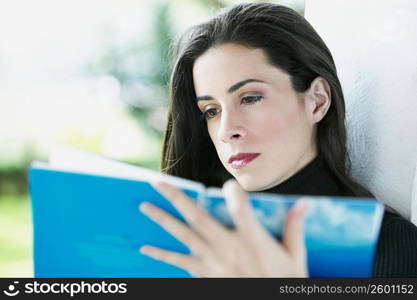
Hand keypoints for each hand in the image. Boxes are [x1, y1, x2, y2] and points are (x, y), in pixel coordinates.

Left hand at [139, 179, 309, 276]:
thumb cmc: (281, 281)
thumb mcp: (295, 256)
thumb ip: (294, 227)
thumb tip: (305, 203)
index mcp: (252, 240)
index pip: (241, 210)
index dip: (233, 195)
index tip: (227, 184)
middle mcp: (228, 248)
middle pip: (198, 217)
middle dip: (176, 197)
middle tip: (157, 182)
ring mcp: (213, 262)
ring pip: (183, 236)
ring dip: (163, 219)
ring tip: (145, 206)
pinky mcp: (205, 275)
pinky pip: (179, 263)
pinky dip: (162, 255)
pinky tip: (146, 248)